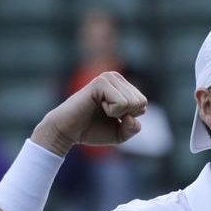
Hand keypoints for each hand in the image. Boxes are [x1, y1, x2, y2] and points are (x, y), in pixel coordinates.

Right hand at [32, 72, 146, 155]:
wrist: (68, 132)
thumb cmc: (92, 130)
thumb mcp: (120, 133)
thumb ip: (133, 127)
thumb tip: (132, 117)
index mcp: (122, 85)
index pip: (143, 104)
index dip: (130, 118)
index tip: (110, 117)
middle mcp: (116, 77)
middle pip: (141, 103)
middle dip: (125, 116)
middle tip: (105, 114)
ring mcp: (108, 78)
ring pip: (133, 103)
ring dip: (117, 114)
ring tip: (100, 109)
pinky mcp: (100, 82)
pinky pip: (122, 103)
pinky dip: (112, 112)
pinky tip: (97, 106)